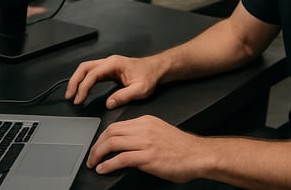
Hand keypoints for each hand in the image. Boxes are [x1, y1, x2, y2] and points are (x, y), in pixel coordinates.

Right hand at [65, 55, 160, 108]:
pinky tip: (82, 91)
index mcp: (115, 64)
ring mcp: (108, 65)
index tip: (79, 99)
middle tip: (69, 96)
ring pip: (86, 69)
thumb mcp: (140, 89)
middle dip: (74, 81)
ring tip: (72, 95)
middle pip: (84, 68)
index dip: (83, 87)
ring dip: (77, 81)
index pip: (92, 74)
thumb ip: (124, 96)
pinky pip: (92, 73)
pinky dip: (84, 81)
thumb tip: (109, 103)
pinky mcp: (109, 70)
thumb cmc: (150, 76)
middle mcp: (109, 62)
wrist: (157, 70)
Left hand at [86, 115, 203, 181]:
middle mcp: (144, 129)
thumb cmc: (183, 148)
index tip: (98, 146)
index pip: (117, 125)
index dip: (102, 137)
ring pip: (112, 143)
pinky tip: (103, 169)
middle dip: (96, 145)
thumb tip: (127, 146)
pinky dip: (108, 164)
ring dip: (98, 155)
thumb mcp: (161, 133)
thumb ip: (144, 135)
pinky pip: (121, 158)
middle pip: (111, 132)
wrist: (199, 154)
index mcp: (147, 121)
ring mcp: (146, 143)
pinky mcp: (148, 157)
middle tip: (91, 156)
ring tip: (93, 164)